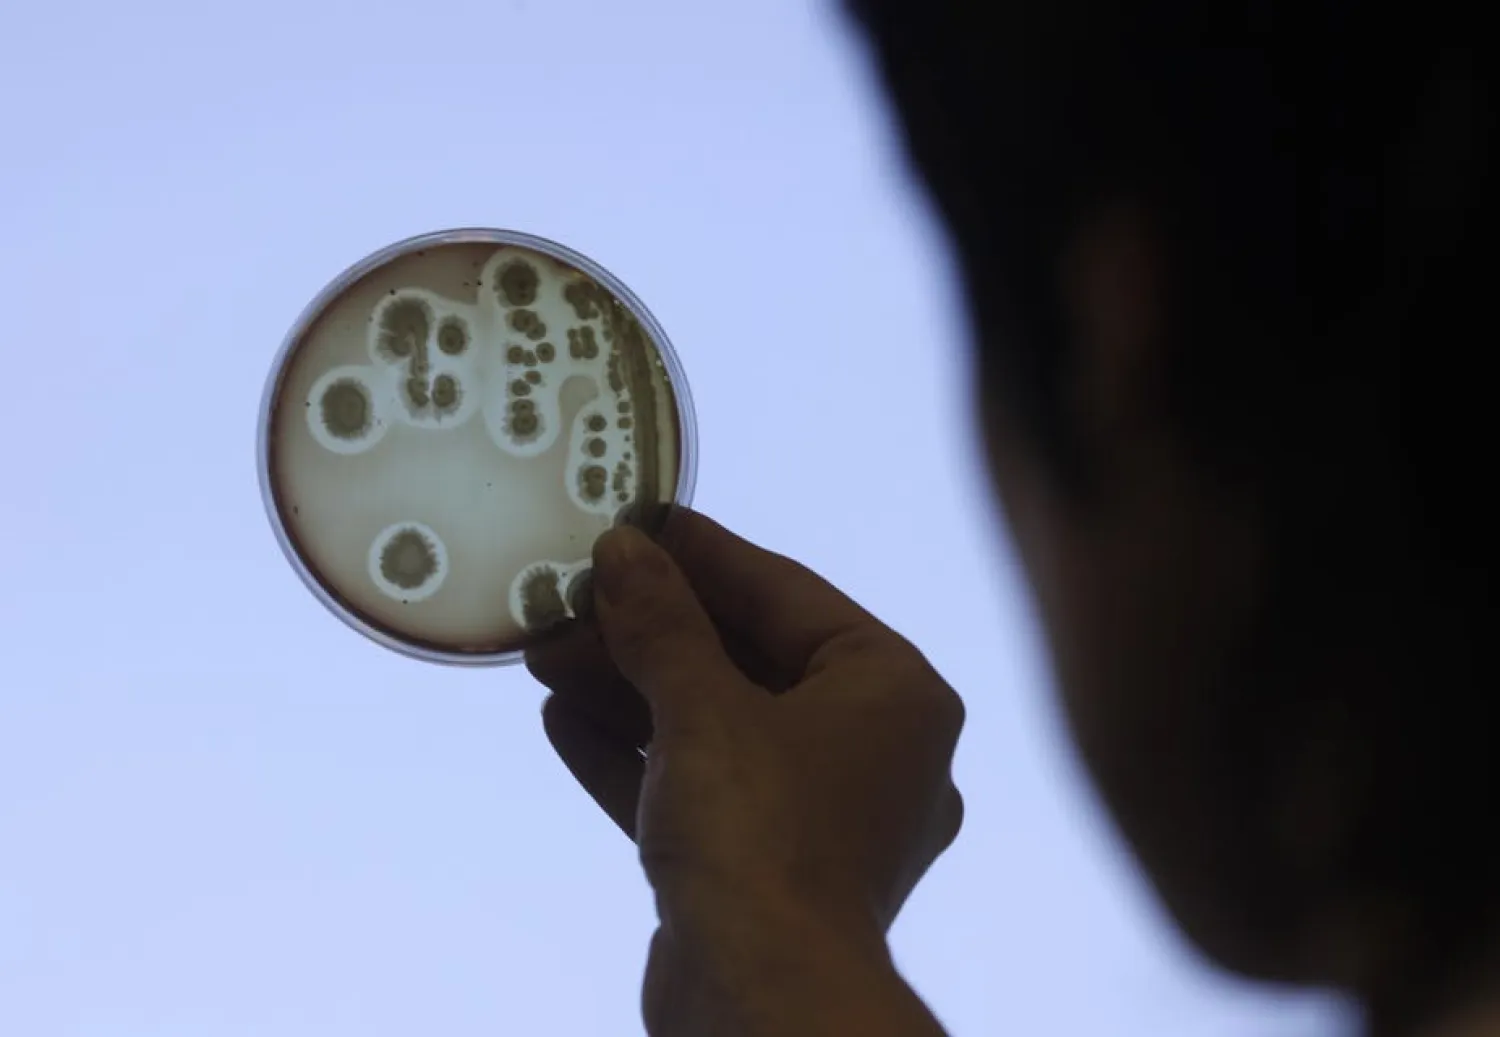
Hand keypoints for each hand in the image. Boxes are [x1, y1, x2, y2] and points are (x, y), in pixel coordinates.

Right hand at [527, 509, 963, 1034]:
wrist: (765, 1004)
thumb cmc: (760, 838)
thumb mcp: (703, 710)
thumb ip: (662, 623)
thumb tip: (625, 550)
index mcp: (896, 693)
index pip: (788, 594)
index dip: (704, 554)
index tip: (638, 521)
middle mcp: (876, 750)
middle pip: (748, 662)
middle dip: (650, 633)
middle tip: (568, 597)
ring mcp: (826, 816)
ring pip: (719, 728)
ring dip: (631, 692)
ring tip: (547, 653)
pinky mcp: (773, 869)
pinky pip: (706, 789)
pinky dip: (640, 757)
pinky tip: (563, 721)